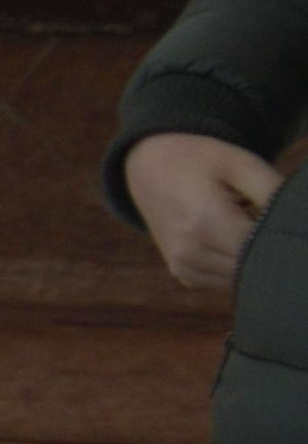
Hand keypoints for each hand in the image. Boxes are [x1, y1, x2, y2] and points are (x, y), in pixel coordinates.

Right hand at [131, 128, 279, 294]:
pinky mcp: (183, 275)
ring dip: (251, 259)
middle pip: (251, 267)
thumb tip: (298, 223)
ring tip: (243, 226)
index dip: (281, 235)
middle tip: (262, 218)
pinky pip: (224, 282)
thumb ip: (273, 192)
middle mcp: (189, 252)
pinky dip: (235, 266)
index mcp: (204, 222)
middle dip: (267, 248)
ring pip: (240, 280)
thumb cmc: (201, 161)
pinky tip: (230, 240)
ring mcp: (183, 267)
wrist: (149, 167)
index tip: (283, 218)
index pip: (262, 248)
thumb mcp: (241, 164)